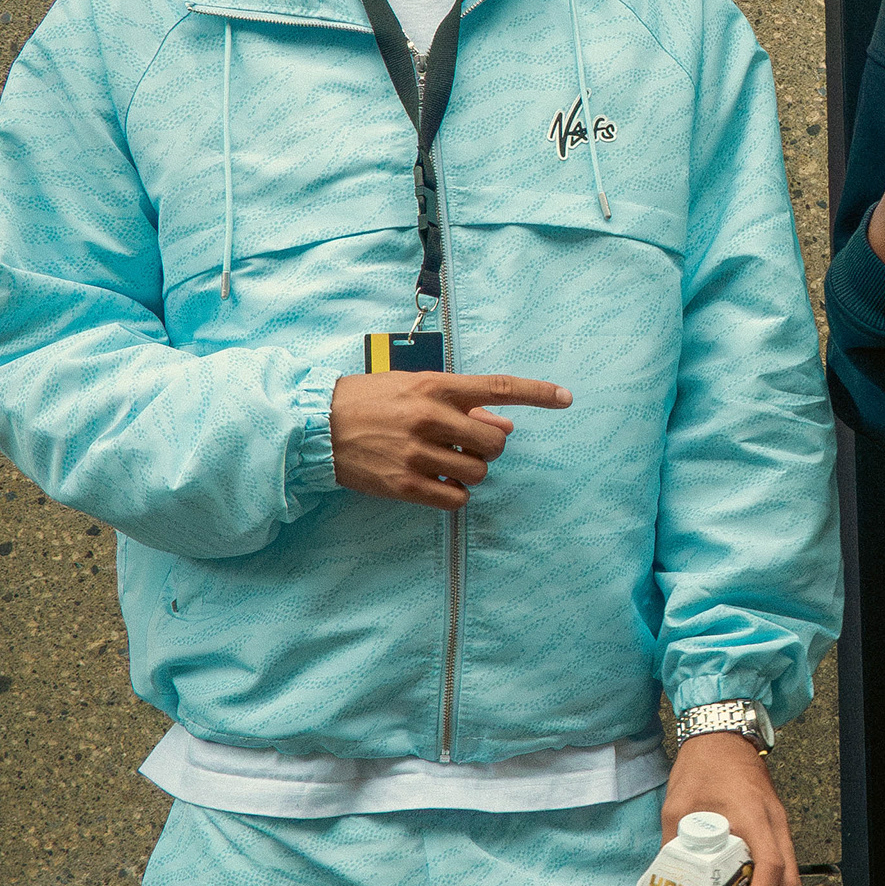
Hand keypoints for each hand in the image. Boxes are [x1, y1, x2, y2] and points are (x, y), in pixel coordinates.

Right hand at [329, 369, 570, 509]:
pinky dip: (453, 495)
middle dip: (488, 448)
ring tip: (444, 463)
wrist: (318, 425)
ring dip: (469, 472)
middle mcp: (430, 417)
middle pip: (493, 444)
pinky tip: (436, 483)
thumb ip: (462, 404)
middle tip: (467, 446)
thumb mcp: (415, 388)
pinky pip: (455, 499)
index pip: (498, 388)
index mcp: (435, 386)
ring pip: (477, 473)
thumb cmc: (371, 401)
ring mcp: (417, 453)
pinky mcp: (405, 484)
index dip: (537, 394)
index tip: (566, 398)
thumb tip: (505, 425)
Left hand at [663, 734, 799, 885]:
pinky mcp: (776, 836)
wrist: (723, 738)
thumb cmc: (702, 768)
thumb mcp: (677, 805)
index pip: (770, 864)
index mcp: (753, 817)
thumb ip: (674, 844)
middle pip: (789, 884)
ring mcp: (780, 831)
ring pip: (794, 885)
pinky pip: (787, 877)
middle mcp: (775, 827)